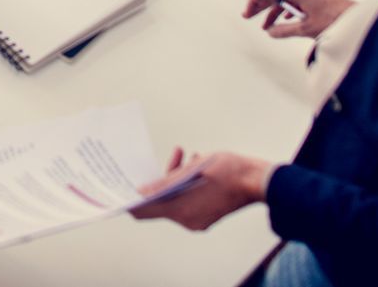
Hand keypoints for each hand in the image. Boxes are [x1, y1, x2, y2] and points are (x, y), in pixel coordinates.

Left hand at [131, 149, 272, 229]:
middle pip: (157, 204)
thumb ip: (166, 180)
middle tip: (144, 165)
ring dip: (171, 178)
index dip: (128, 200)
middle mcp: (188, 220)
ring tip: (182, 157)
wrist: (261, 180)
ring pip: (172, 199)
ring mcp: (197, 219)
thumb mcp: (194, 169)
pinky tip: (192, 163)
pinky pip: (185, 200)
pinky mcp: (206, 215)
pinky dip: (183, 184)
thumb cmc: (229, 171)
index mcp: (182, 210)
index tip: (116, 188)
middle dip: (152, 183)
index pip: (143, 211)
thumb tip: (139, 191)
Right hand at [243, 0, 353, 39]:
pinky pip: (293, 0)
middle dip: (259, 5)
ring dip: (272, 11)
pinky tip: (284, 21)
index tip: (247, 12)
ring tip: (266, 26)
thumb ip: (285, 30)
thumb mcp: (306, 28)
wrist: (356, 19)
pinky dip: (285, 10)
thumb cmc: (335, 20)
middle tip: (248, 16)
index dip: (253, 0)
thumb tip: (270, 32)